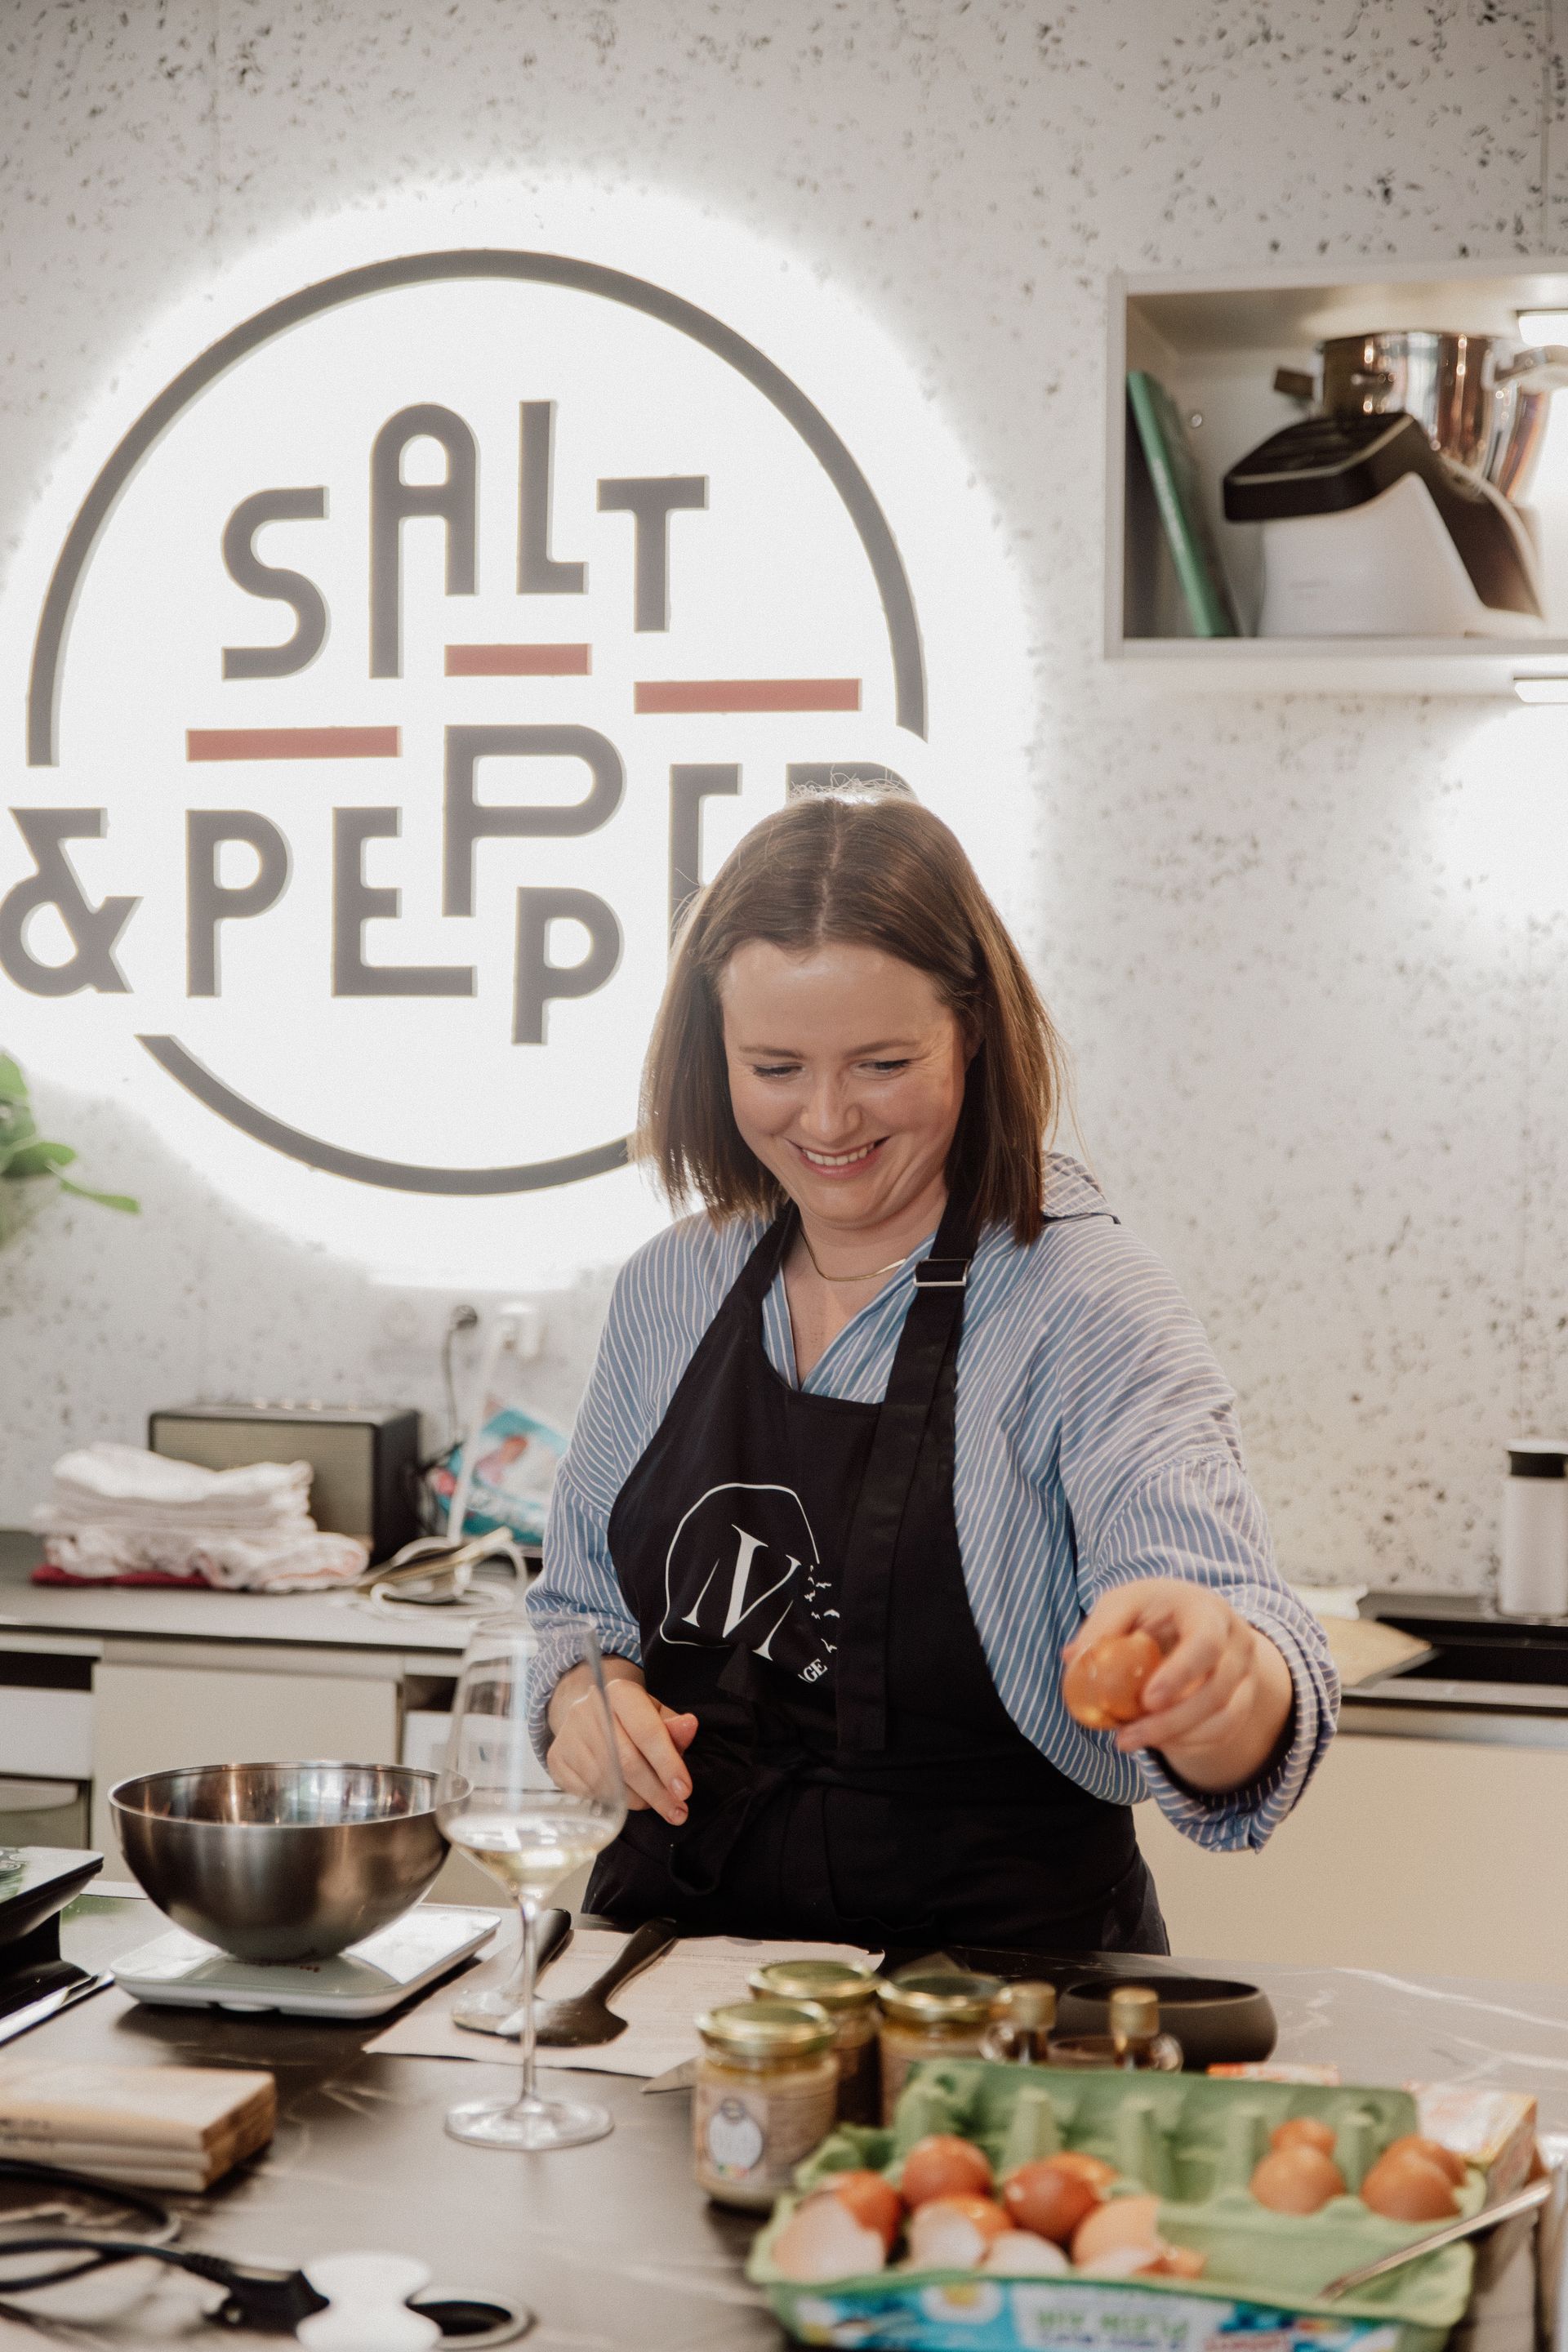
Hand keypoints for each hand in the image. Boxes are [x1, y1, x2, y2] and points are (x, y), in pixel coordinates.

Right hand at [547, 1659, 697, 1824]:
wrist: (588, 1714)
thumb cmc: (631, 1719)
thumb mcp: (656, 1716)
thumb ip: (673, 1728)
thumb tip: (690, 1726)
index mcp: (619, 1693)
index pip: (647, 1731)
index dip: (668, 1764)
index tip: (685, 1791)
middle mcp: (589, 1710)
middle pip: (626, 1762)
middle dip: (656, 1792)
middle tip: (677, 1812)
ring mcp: (568, 1735)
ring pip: (608, 1781)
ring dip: (637, 1801)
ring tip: (655, 1804)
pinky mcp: (556, 1758)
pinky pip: (588, 1791)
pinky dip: (612, 1802)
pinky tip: (626, 1801)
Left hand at [1063, 1579, 1292, 1793]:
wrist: (1194, 1621)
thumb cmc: (1152, 1610)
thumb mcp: (1125, 1603)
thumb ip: (1102, 1627)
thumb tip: (1073, 1658)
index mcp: (1207, 1611)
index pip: (1206, 1643)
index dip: (1180, 1675)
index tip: (1146, 1701)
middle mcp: (1236, 1642)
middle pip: (1216, 1690)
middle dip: (1170, 1721)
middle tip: (1125, 1737)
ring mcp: (1245, 1674)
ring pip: (1223, 1718)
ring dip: (1176, 1737)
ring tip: (1129, 1741)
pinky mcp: (1243, 1700)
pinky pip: (1223, 1732)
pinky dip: (1189, 1743)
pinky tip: (1156, 1742)